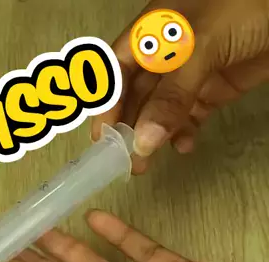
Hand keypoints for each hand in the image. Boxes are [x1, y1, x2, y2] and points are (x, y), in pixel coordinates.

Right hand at [91, 0, 268, 172]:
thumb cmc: (242, 9)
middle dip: (128, 128)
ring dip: (152, 137)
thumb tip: (143, 142)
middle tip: (125, 160)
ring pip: (159, 112)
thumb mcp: (200, 48)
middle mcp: (163, 57)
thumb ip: (170, 96)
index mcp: (150, 36)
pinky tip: (184, 145)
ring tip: (147, 162)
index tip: (103, 138)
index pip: (116, 74)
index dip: (106, 105)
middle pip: (135, 98)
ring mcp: (187, 76)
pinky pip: (188, 117)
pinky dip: (183, 133)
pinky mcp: (210, 91)